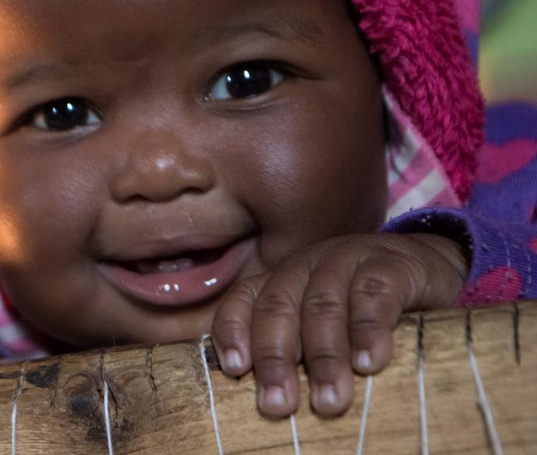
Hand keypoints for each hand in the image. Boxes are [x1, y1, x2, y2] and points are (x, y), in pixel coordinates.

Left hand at [210, 232, 466, 417]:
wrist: (430, 265)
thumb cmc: (366, 311)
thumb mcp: (326, 327)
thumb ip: (298, 352)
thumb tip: (271, 404)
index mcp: (282, 282)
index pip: (243, 301)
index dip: (233, 332)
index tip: (235, 369)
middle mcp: (306, 267)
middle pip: (279, 309)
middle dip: (276, 359)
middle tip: (279, 405)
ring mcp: (346, 259)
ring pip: (323, 306)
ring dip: (324, 357)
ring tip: (329, 401)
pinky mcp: (391, 263)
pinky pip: (374, 294)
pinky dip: (369, 329)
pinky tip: (370, 362)